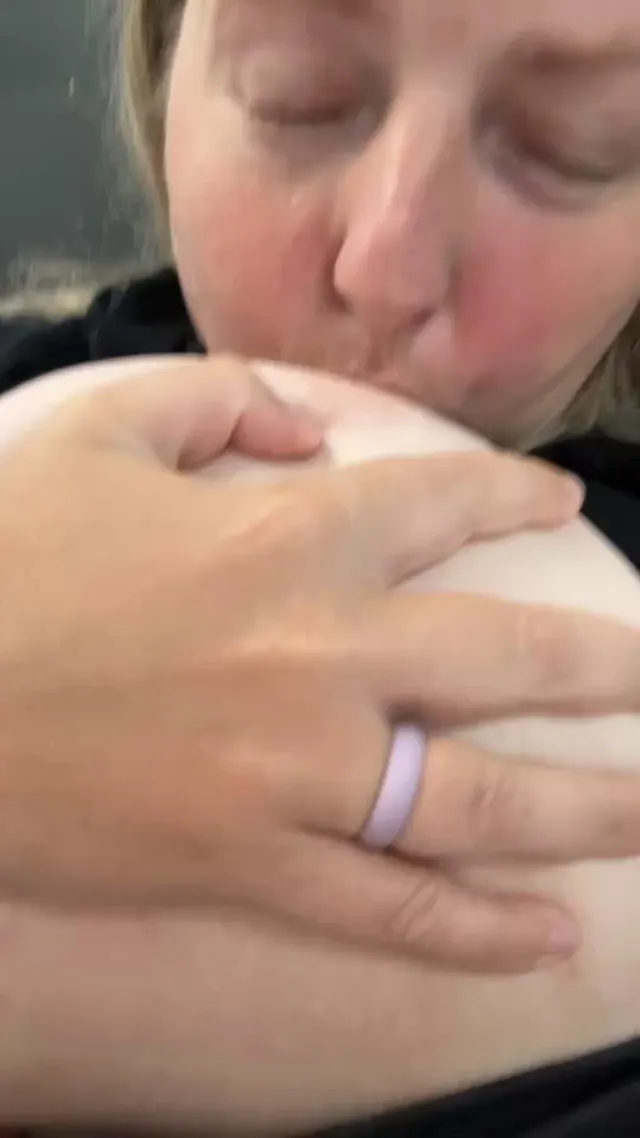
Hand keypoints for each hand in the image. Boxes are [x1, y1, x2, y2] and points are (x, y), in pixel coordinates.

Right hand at [1, 355, 639, 975]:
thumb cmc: (5, 553)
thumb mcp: (103, 429)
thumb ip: (221, 400)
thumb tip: (310, 423)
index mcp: (288, 537)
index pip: (447, 503)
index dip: (518, 495)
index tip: (561, 501)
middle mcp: (322, 654)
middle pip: (513, 660)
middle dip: (613, 668)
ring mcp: (295, 774)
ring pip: (481, 802)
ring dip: (592, 812)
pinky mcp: (247, 863)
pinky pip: (385, 908)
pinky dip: (473, 930)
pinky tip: (546, 938)